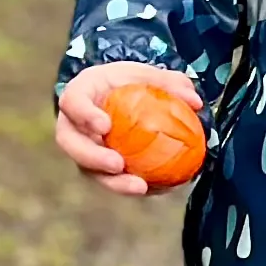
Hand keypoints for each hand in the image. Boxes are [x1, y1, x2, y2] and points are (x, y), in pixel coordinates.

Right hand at [54, 62, 199, 197]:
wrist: (114, 98)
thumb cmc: (126, 83)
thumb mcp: (145, 75)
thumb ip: (168, 83)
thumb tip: (194, 102)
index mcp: (78, 94)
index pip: (73, 103)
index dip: (84, 115)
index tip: (105, 126)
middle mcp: (72, 125)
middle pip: (71, 144)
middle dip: (92, 157)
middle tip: (118, 164)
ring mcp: (81, 149)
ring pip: (88, 170)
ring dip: (112, 182)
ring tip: (140, 187)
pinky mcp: (95, 168)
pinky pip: (110, 180)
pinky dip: (130, 186)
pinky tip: (156, 190)